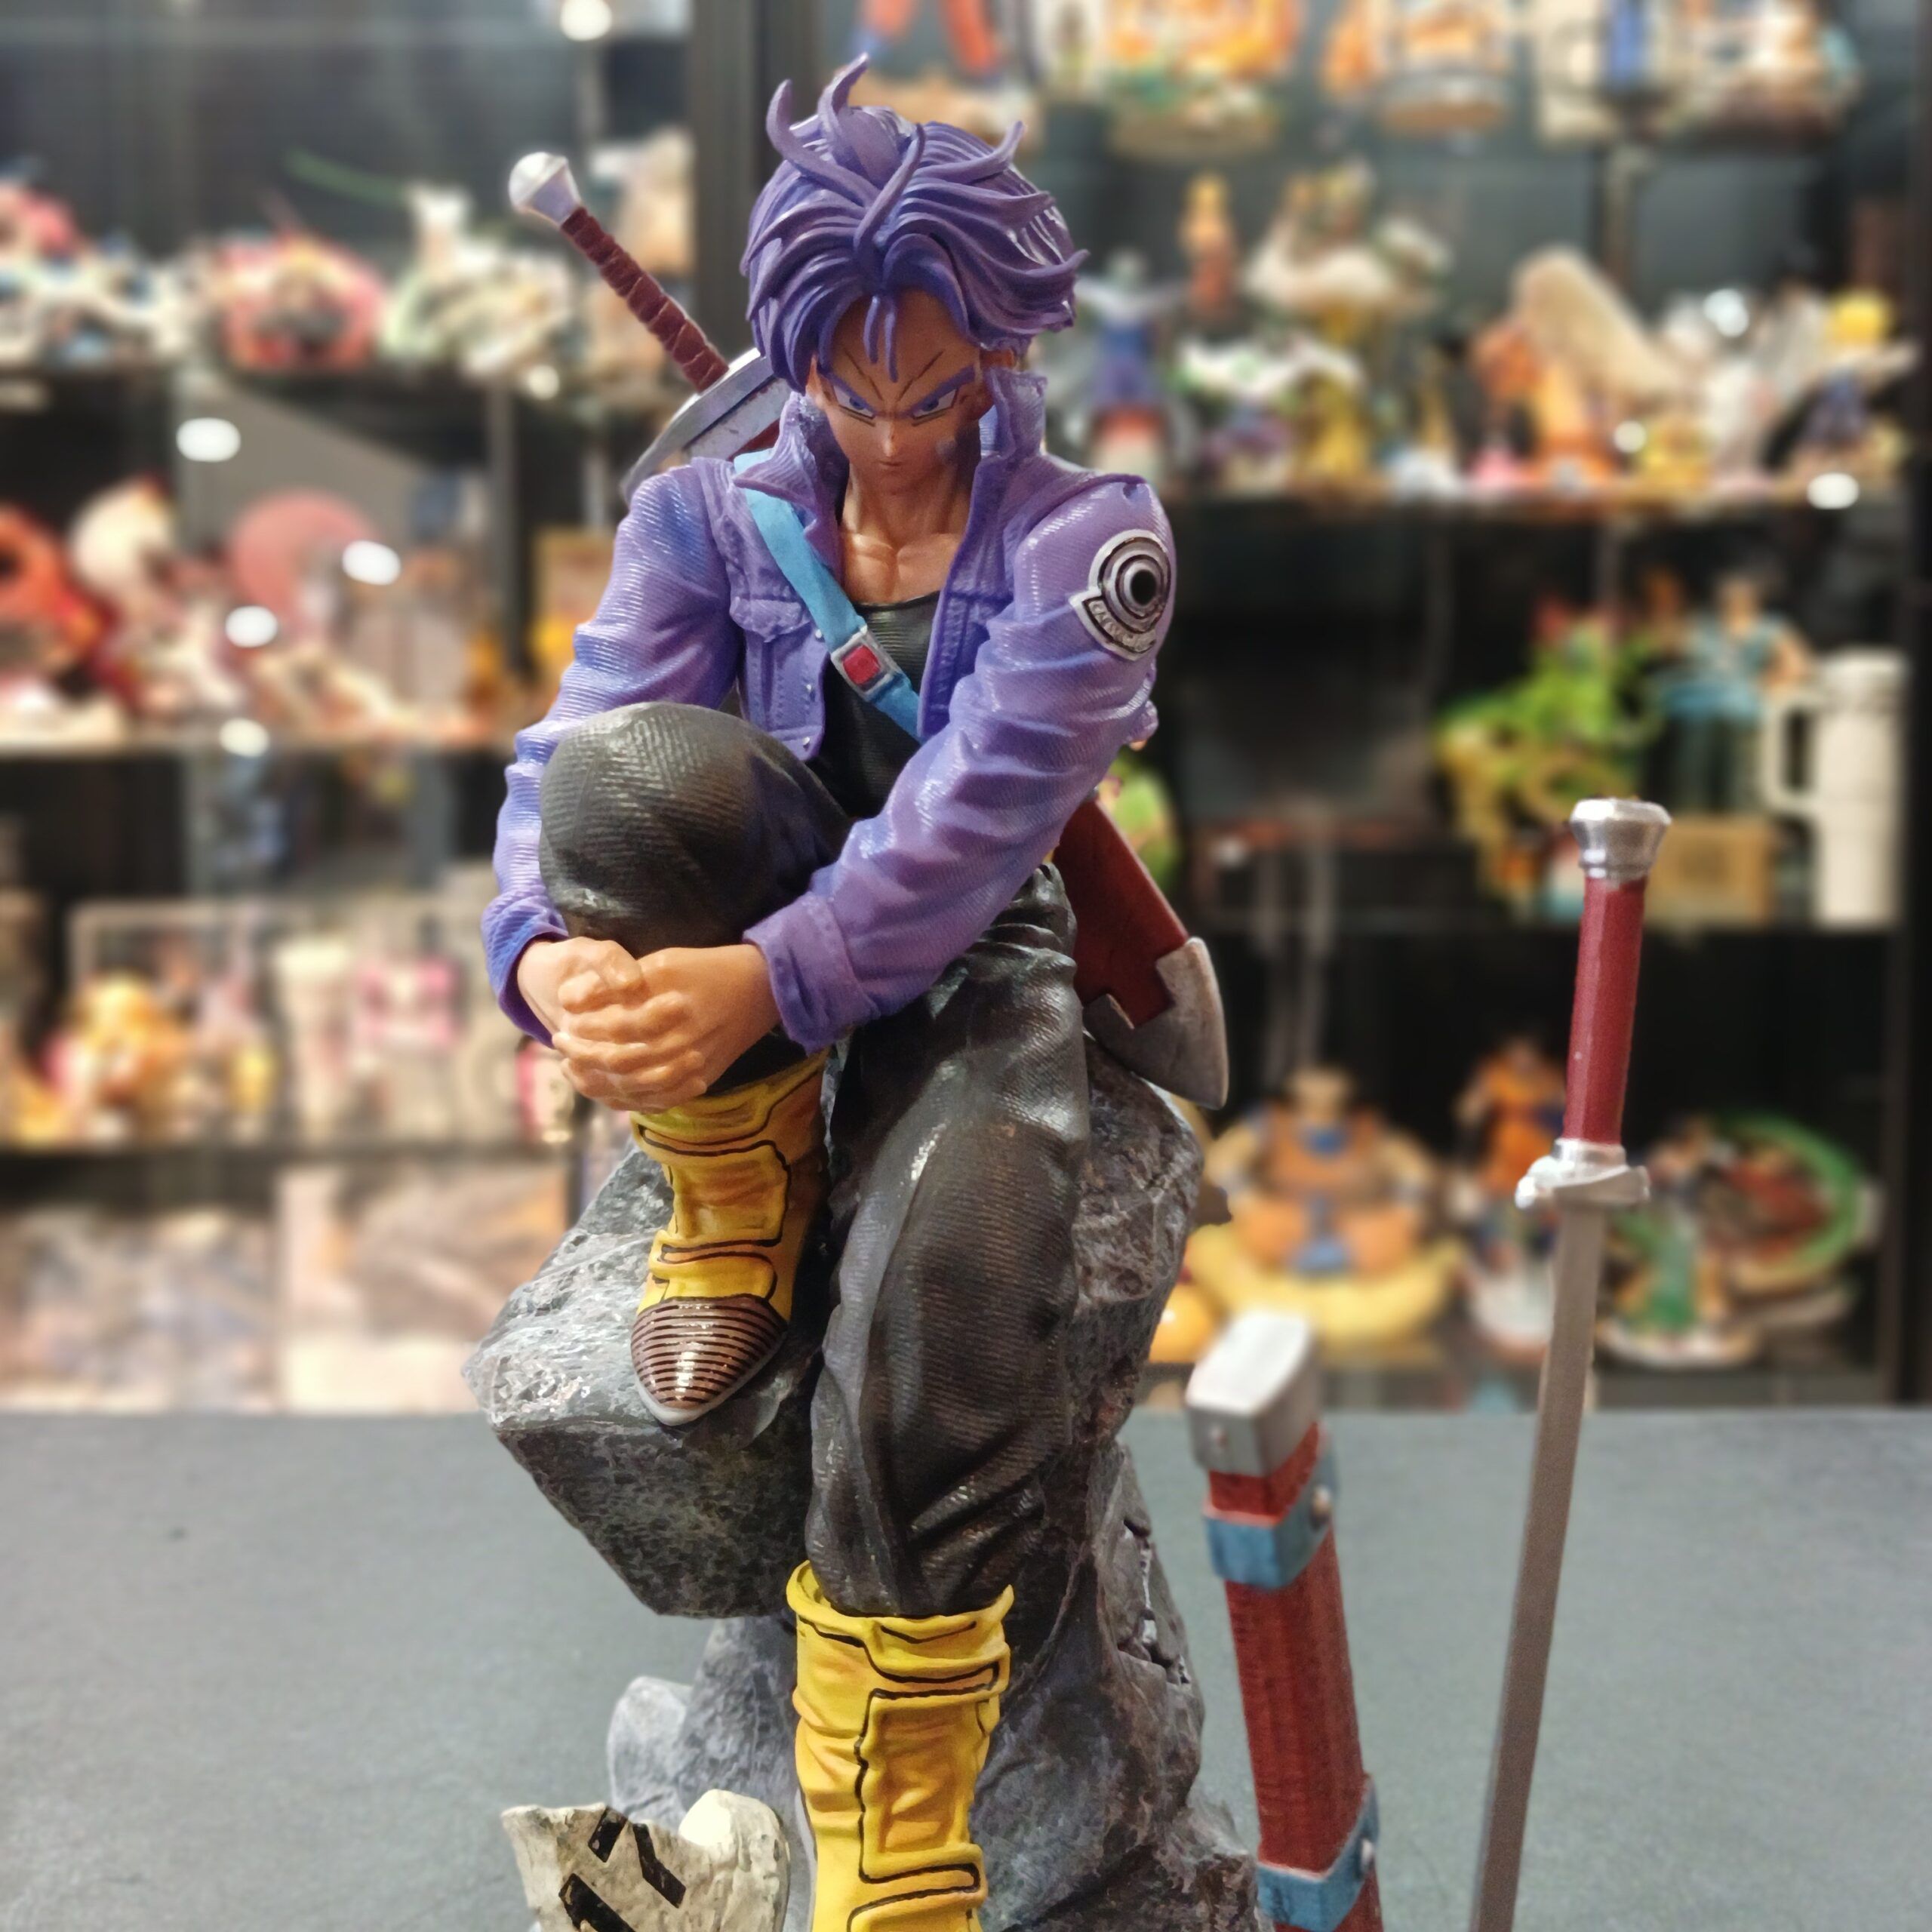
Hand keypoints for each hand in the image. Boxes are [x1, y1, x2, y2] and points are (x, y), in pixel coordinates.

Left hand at [536, 939, 782, 1113]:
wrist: (760, 990)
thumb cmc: (707, 969)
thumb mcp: (662, 962)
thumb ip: (615, 981)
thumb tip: (568, 998)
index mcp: (673, 1012)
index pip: (615, 1030)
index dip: (583, 1029)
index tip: (562, 1021)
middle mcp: (684, 1046)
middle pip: (622, 1063)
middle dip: (584, 1057)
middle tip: (561, 1046)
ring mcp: (694, 1069)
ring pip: (637, 1088)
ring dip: (600, 1082)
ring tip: (576, 1070)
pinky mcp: (702, 1081)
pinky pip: (659, 1101)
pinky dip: (629, 1100)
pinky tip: (608, 1091)